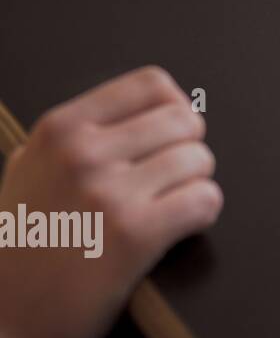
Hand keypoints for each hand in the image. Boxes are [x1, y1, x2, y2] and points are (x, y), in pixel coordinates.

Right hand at [0, 67, 220, 337]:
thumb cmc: (17, 253)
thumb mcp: (27, 173)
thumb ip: (71, 140)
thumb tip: (131, 116)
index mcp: (60, 129)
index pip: (153, 84)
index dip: (176, 109)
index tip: (174, 134)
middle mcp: (83, 152)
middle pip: (185, 121)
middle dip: (189, 150)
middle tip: (172, 179)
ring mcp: (109, 192)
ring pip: (200, 159)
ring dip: (197, 184)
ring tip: (172, 205)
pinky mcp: (134, 234)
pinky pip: (204, 199)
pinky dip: (203, 213)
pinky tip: (181, 226)